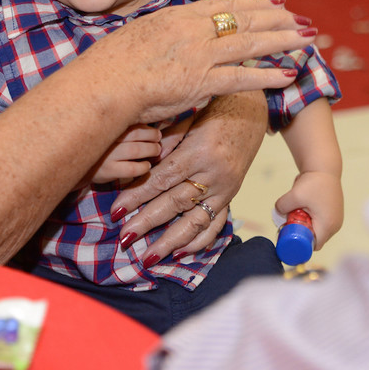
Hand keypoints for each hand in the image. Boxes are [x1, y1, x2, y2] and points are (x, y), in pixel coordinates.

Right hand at [74, 0, 314, 127]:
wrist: (104, 83)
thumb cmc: (112, 64)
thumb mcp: (139, 34)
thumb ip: (162, 32)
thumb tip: (169, 34)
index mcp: (178, 17)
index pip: (223, 5)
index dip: (252, 3)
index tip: (273, 1)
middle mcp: (193, 30)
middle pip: (244, 18)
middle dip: (277, 17)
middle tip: (300, 17)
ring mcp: (200, 55)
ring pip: (251, 43)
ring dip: (283, 39)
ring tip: (308, 37)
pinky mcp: (202, 82)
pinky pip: (243, 77)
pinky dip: (268, 75)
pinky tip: (288, 75)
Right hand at [78, 124, 161, 187]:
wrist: (78, 167)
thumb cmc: (98, 149)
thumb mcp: (106, 134)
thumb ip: (122, 129)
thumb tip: (150, 127)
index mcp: (108, 127)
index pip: (133, 123)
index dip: (148, 128)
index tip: (155, 132)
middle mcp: (108, 139)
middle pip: (137, 134)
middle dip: (152, 137)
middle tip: (157, 141)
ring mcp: (108, 155)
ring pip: (136, 150)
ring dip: (151, 150)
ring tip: (156, 151)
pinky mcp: (109, 171)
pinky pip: (132, 168)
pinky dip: (143, 167)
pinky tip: (146, 166)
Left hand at [110, 91, 266, 262]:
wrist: (251, 113)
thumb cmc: (214, 113)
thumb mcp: (187, 121)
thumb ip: (165, 144)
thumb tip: (141, 167)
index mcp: (199, 152)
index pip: (162, 180)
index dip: (137, 197)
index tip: (117, 211)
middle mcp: (214, 174)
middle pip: (175, 203)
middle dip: (147, 222)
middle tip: (125, 238)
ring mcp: (226, 189)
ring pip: (195, 221)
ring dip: (170, 241)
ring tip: (150, 256)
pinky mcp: (232, 196)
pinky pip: (217, 225)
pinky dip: (199, 241)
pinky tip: (181, 252)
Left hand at [275, 170, 343, 249]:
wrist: (324, 167)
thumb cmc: (313, 182)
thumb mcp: (295, 195)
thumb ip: (282, 206)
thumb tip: (277, 213)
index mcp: (328, 225)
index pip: (314, 245)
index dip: (300, 244)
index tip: (289, 237)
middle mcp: (334, 225)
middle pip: (315, 238)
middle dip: (301, 234)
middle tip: (288, 224)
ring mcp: (335, 219)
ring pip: (317, 230)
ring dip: (306, 225)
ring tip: (296, 213)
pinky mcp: (333, 212)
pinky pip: (320, 222)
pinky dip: (311, 219)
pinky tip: (302, 210)